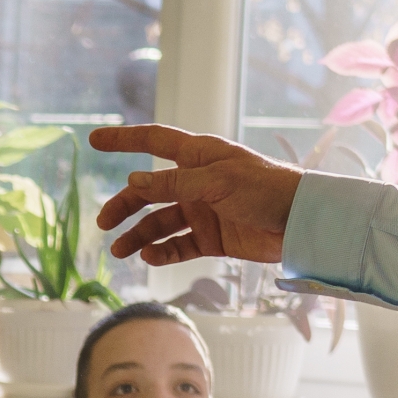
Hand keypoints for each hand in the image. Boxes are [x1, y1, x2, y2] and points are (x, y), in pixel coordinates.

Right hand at [90, 124, 300, 268]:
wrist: (302, 222)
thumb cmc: (266, 188)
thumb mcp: (217, 182)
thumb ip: (173, 184)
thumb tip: (133, 183)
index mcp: (198, 156)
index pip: (153, 142)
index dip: (124, 140)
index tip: (94, 139)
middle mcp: (197, 182)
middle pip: (149, 191)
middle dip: (124, 205)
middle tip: (103, 224)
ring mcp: (203, 211)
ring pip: (160, 223)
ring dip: (138, 235)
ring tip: (120, 251)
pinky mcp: (213, 238)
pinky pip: (179, 246)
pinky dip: (163, 253)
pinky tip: (149, 257)